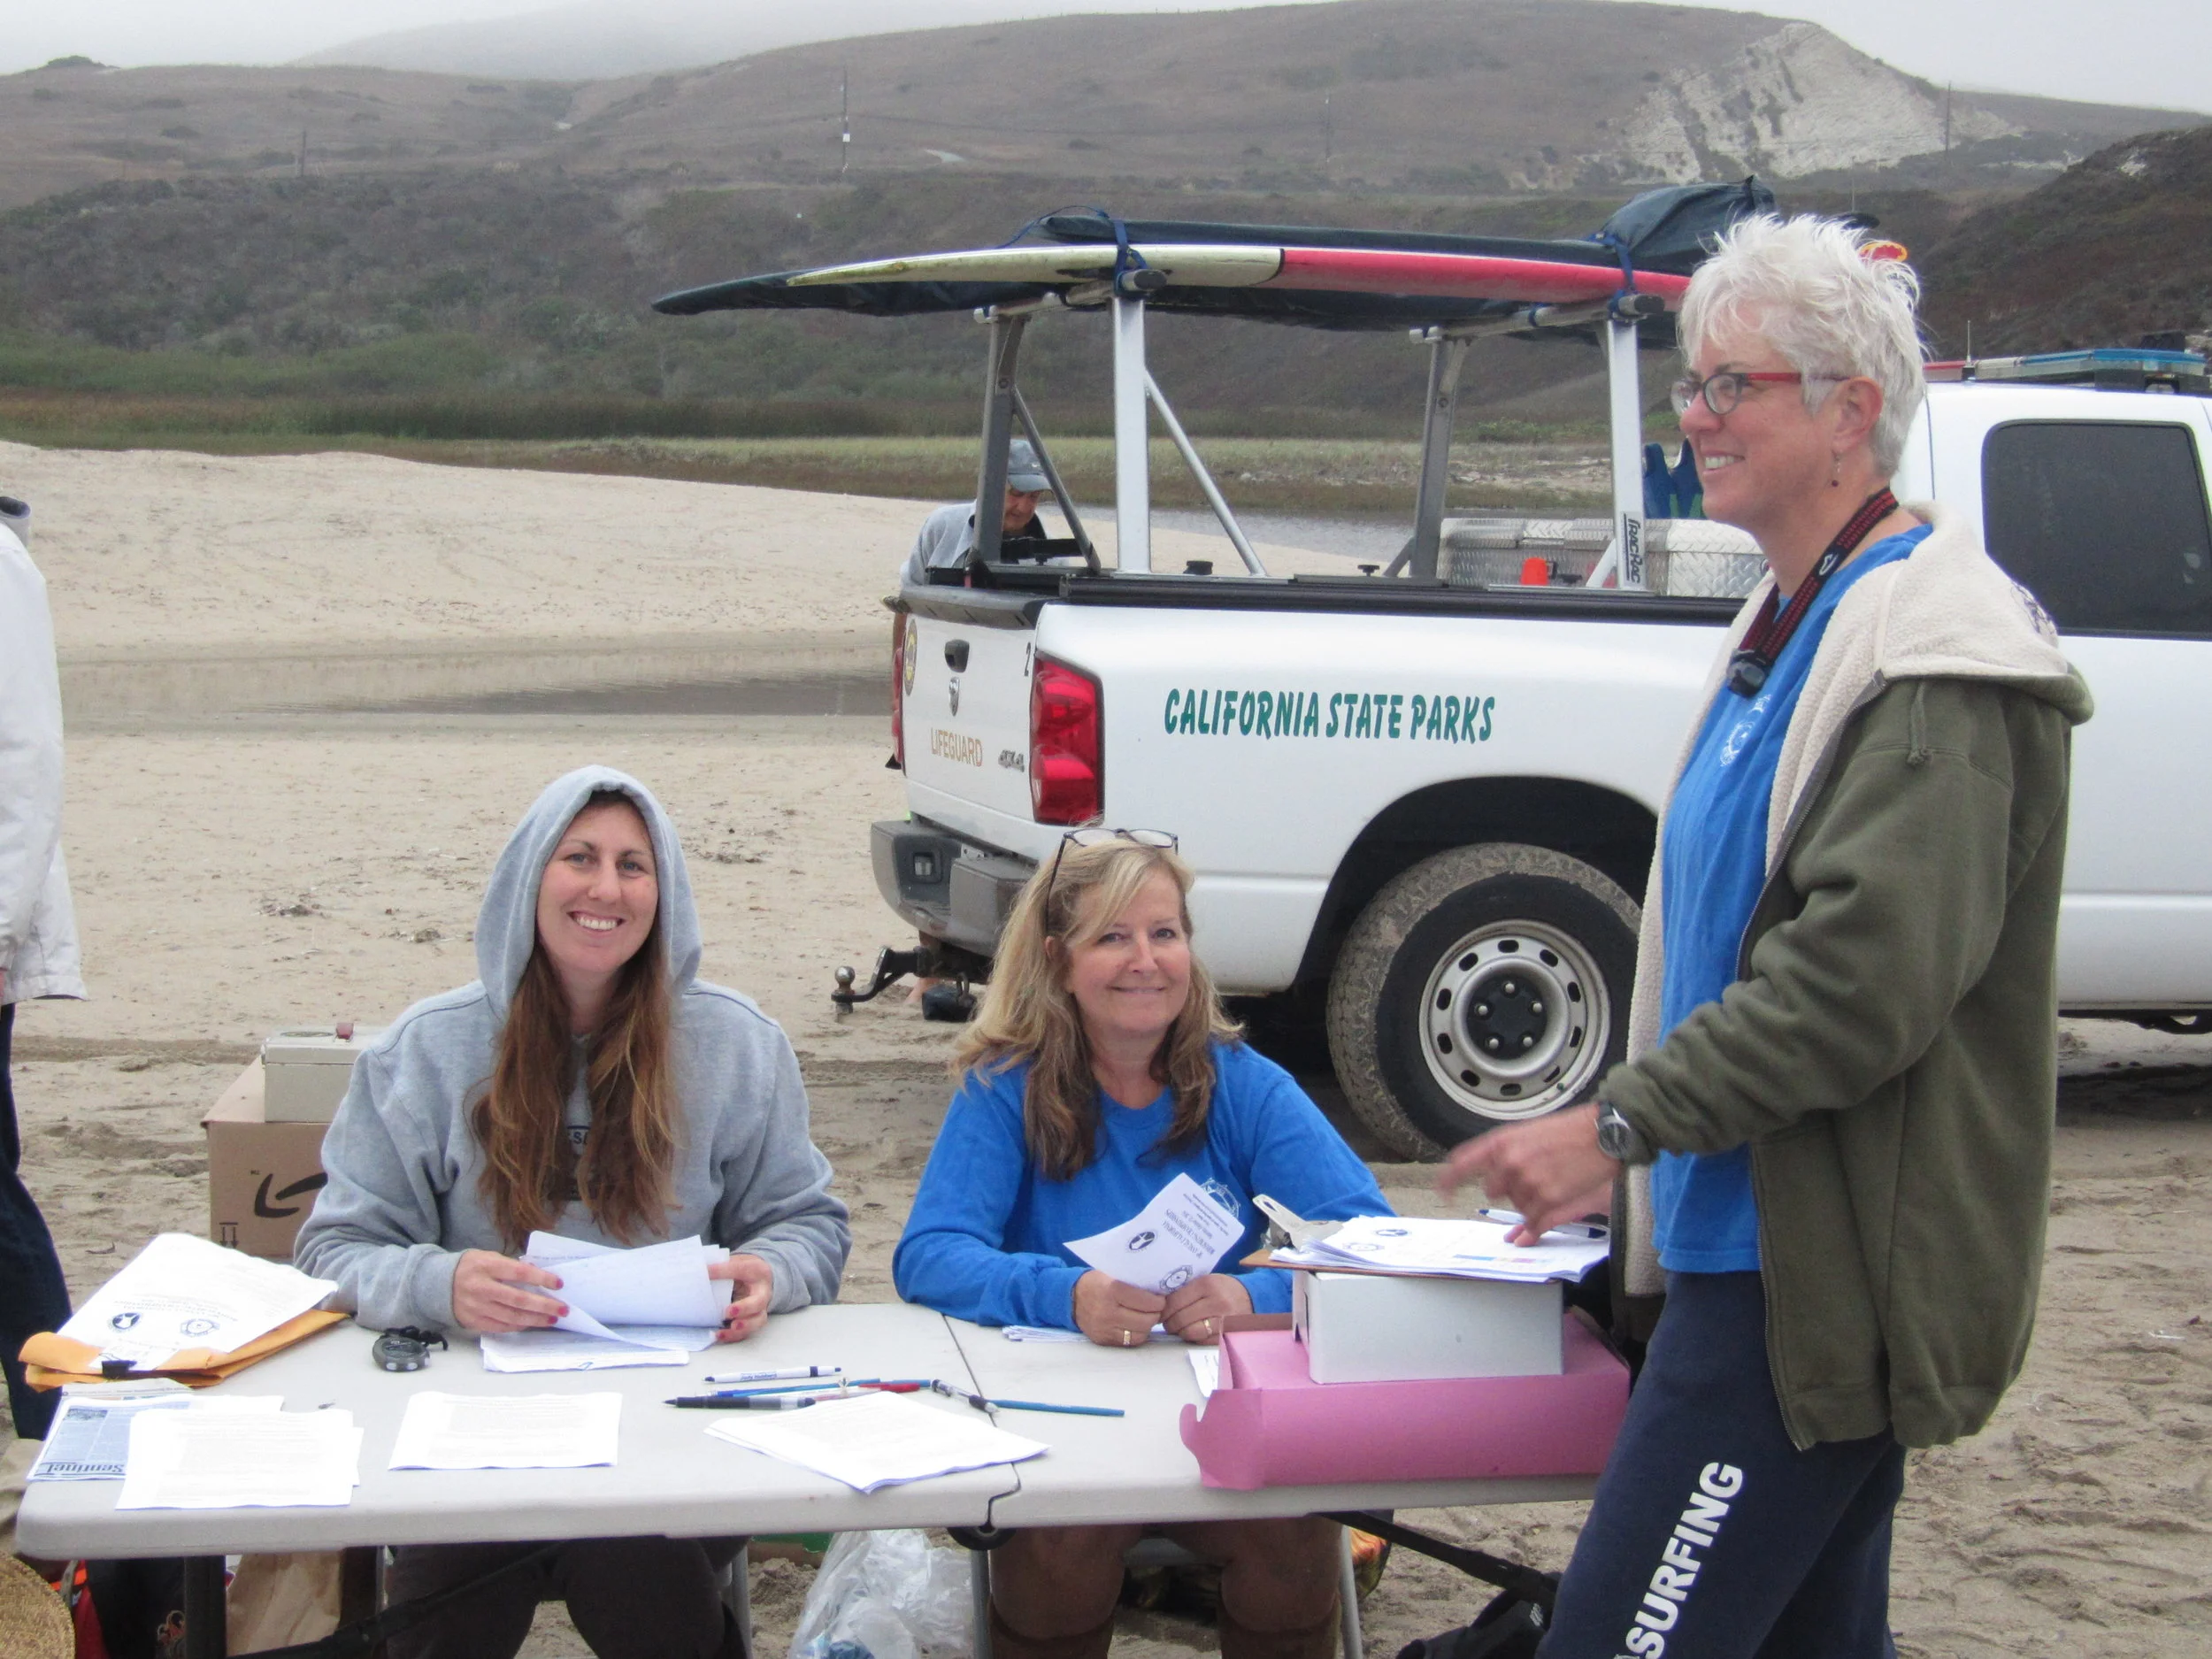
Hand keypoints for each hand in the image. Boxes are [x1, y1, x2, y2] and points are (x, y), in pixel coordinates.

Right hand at [450, 1249, 565, 1332]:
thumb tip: (537, 1274)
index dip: (541, 1279)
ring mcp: (477, 1307)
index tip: (559, 1284)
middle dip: (544, 1305)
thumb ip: (511, 1266)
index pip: (519, 1273)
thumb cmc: (471, 1267)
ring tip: (552, 1318)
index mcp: (487, 1266)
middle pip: (518, 1299)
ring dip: (536, 1319)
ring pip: (511, 1317)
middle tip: (563, 1309)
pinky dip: (518, 1326)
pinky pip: (501, 1327)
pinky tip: (531, 1323)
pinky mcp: (474, 1321)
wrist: (438, 1283)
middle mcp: (481, 1288)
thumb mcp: (488, 1257)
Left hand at [709, 1253, 775, 1342]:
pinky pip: (746, 1332)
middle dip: (744, 1308)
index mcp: (757, 1271)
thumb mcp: (735, 1262)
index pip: (743, 1269)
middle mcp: (762, 1292)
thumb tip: (699, 1273)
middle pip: (758, 1302)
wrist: (760, 1279)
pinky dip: (733, 1335)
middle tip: (728, 1312)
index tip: (707, 1271)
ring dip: (740, 1328)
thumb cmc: (745, 1271)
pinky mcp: (753, 1321)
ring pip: (757, 1321)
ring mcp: (760, 1309)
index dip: (724, 1271)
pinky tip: (719, 1335)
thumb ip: (721, 1268)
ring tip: (723, 1331)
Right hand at [1073, 1270, 1166, 1347]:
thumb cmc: (1095, 1283)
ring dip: (1147, 1326)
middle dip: (1156, 1314)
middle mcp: (1108, 1312)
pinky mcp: (1103, 1340)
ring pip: (1140, 1334)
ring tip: (1147, 1317)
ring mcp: (1105, 1329)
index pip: (1145, 1301)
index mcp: (1111, 1291)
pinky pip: (1129, 1342)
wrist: (1069, 1298)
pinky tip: (1136, 1325)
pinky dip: (1136, 1334)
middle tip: (1158, 1308)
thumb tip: (1158, 1290)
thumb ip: (1133, 1283)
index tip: (1161, 1299)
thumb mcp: (1112, 1274)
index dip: (1158, 1301)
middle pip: (1145, 1320)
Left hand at [1162, 1273, 1250, 1345]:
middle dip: (1169, 1324)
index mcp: (1207, 1284)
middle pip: (1181, 1319)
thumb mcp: (1204, 1280)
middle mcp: (1216, 1302)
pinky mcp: (1228, 1334)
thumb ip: (1185, 1290)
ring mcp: (1224, 1320)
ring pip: (1190, 1333)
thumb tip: (1159, 1306)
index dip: (1164, 1311)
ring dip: (1180, 1333)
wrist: (1250, 1296)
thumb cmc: (1221, 1288)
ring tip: (1179, 1328)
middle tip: (1167, 1324)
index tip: (1160, 1314)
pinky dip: (1194, 1338)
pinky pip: (1202, 1341)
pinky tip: (1194, 1332)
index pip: (1175, 1301)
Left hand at [1437, 1103, 1617, 1243]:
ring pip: (1516, 1206)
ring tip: (1554, 1177)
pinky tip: (1559, 1193)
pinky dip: (1543, 1215)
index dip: (1448, 1180)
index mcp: (1502, 1141)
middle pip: (1492, 1191)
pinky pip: (1534, 1220)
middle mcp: (1509, 1161)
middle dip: (1509, 1188)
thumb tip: (1490, 1172)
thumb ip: (1506, 1150)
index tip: (1442, 1191)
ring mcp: (1527, 1181)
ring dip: (1530, 1199)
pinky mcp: (1547, 1199)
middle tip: (1536, 1173)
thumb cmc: (1571, 1130)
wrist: (1604, 1133)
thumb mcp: (1530, 1131)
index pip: (1462, 1162)